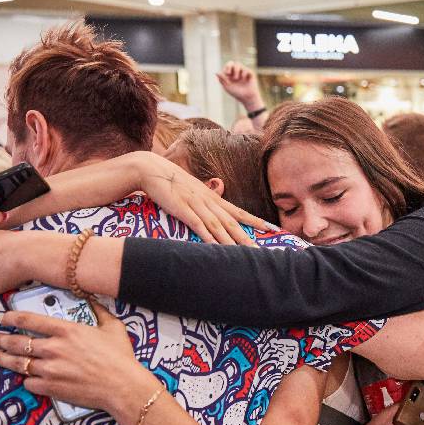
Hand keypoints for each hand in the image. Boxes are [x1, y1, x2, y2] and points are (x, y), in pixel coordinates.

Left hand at [0, 300, 153, 415]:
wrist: (123, 387)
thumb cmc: (121, 357)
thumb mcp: (113, 327)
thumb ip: (99, 311)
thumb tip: (92, 299)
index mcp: (66, 330)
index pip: (29, 320)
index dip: (11, 318)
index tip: (3, 319)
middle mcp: (53, 348)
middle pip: (16, 342)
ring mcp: (49, 369)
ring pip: (16, 363)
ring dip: (0, 359)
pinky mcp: (51, 388)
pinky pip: (28, 383)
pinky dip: (25, 380)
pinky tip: (22, 378)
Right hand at [125, 151, 267, 244]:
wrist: (152, 169)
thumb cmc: (171, 181)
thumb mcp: (193, 190)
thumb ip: (206, 199)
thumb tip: (216, 200)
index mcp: (212, 198)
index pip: (238, 211)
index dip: (255, 221)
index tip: (271, 229)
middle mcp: (209, 202)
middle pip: (232, 223)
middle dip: (248, 238)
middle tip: (261, 251)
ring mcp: (196, 205)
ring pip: (219, 226)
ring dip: (232, 242)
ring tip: (244, 255)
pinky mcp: (182, 209)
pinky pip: (197, 225)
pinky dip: (207, 236)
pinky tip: (215, 247)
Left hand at [215, 62, 263, 110]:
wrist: (247, 98)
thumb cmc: (237, 93)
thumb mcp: (227, 87)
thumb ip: (222, 80)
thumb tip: (216, 72)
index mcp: (230, 74)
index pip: (227, 66)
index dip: (226, 68)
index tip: (227, 73)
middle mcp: (236, 72)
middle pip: (231, 63)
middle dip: (229, 66)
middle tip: (228, 73)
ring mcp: (243, 72)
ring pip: (238, 64)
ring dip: (236, 70)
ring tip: (236, 78)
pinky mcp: (250, 73)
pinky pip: (246, 69)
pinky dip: (243, 73)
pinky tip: (243, 78)